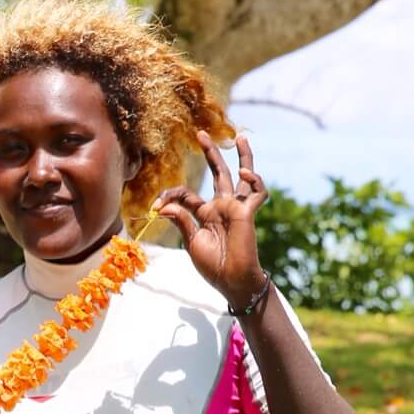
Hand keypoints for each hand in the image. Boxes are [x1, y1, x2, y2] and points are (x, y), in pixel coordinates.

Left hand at [155, 131, 268, 308]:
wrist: (231, 280)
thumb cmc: (212, 265)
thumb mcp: (191, 241)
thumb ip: (181, 221)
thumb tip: (165, 207)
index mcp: (205, 213)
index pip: (187, 194)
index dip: (170, 195)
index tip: (156, 204)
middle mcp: (222, 206)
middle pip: (218, 174)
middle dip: (211, 153)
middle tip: (201, 133)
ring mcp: (236, 208)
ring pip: (243, 177)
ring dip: (243, 157)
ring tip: (240, 138)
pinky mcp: (248, 213)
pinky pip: (257, 192)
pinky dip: (254, 180)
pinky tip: (244, 172)